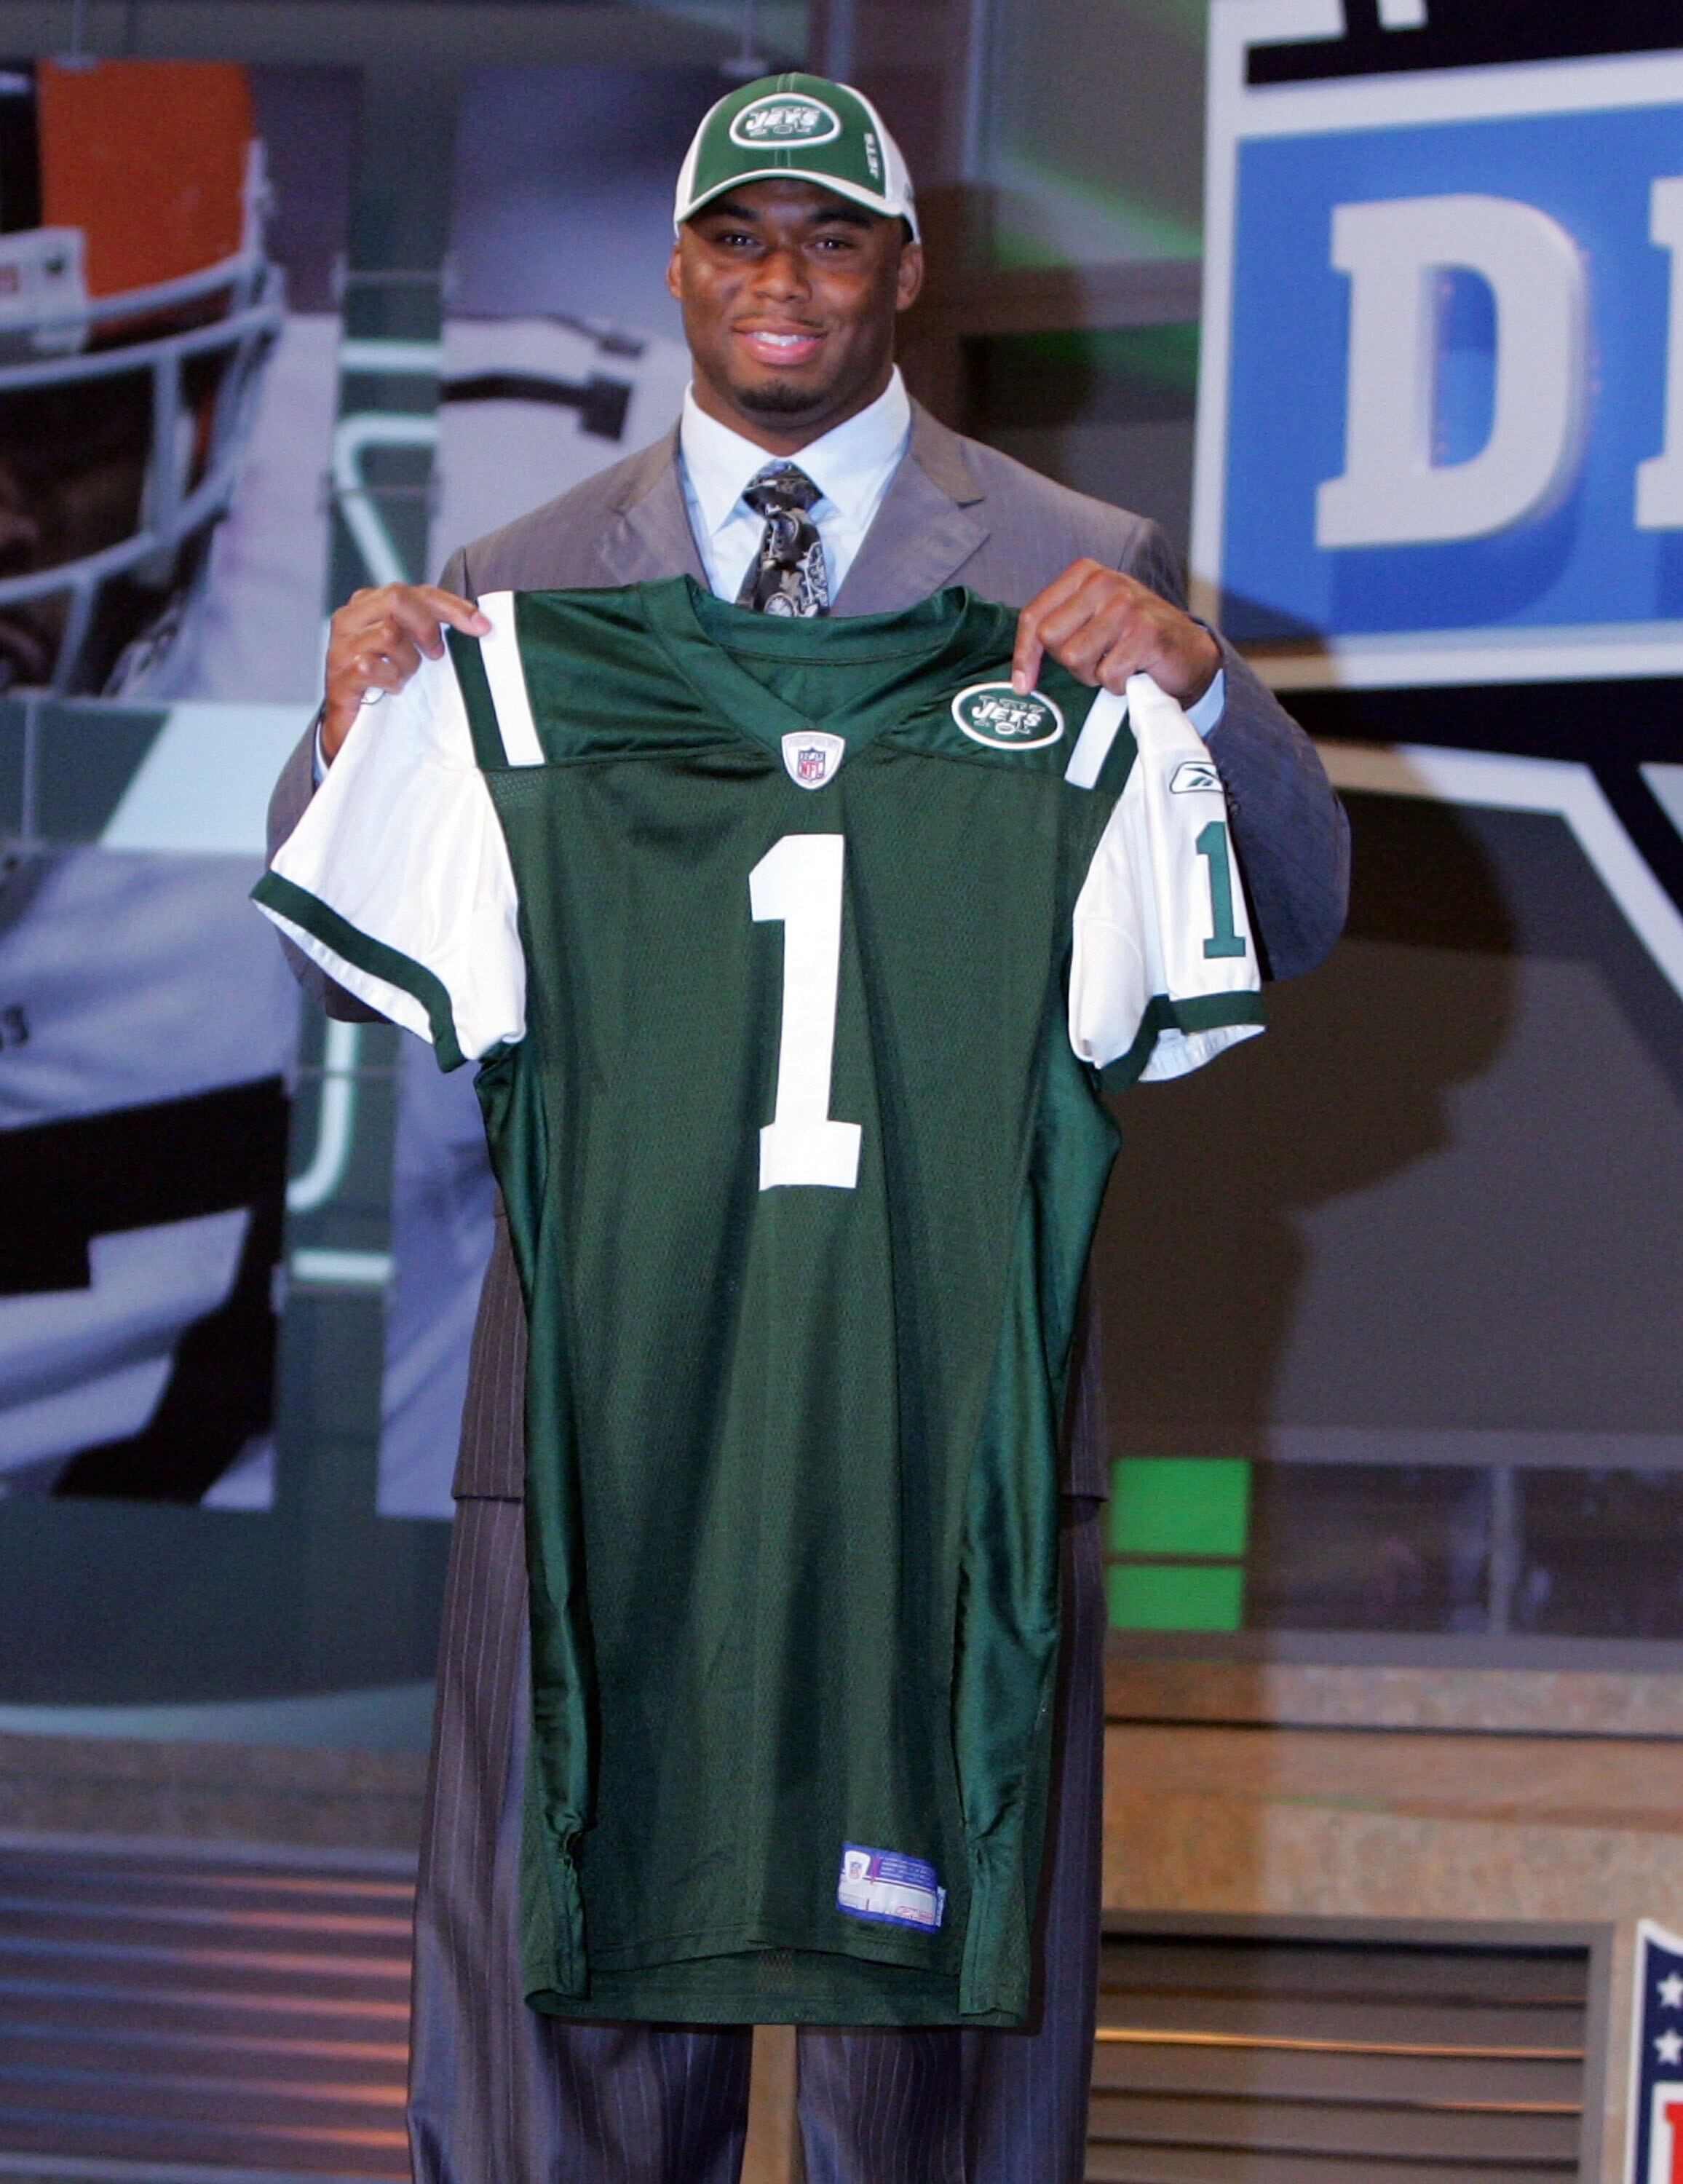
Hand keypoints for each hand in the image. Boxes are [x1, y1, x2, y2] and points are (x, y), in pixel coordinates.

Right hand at [321, 584, 490, 761]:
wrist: (352, 726)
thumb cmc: (387, 682)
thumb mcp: (411, 648)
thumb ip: (430, 627)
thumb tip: (479, 623)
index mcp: (369, 603)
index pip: (417, 591)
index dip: (453, 606)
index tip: (482, 626)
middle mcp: (351, 618)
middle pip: (397, 597)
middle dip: (427, 626)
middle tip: (436, 654)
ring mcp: (341, 646)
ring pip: (388, 633)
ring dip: (407, 660)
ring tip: (406, 676)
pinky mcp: (338, 676)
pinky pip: (371, 666)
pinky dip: (390, 680)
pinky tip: (392, 689)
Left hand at [1011, 559, 1220, 705]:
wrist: (1189, 654)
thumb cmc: (1133, 640)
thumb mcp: (1091, 622)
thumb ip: (1059, 630)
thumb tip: (1019, 676)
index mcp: (1084, 574)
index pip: (1034, 616)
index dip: (1024, 655)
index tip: (1024, 684)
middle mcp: (1104, 582)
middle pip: (1051, 639)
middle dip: (1069, 663)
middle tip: (1096, 662)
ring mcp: (1126, 605)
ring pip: (1076, 658)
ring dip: (1094, 674)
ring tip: (1116, 664)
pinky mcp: (1145, 632)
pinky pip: (1107, 675)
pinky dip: (1118, 685)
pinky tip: (1134, 673)